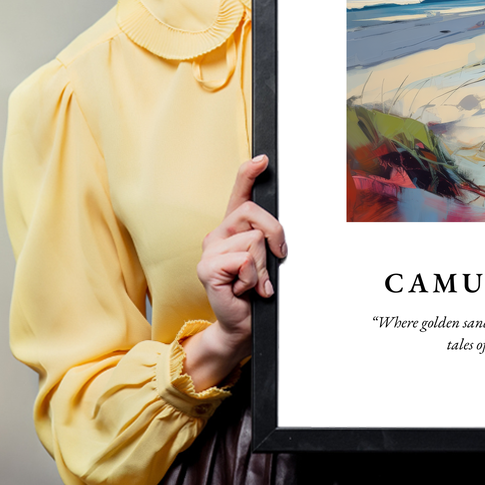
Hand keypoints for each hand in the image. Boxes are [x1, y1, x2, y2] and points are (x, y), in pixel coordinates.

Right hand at [182, 155, 286, 389]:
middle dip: (275, 235)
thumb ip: (268, 240)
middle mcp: (218, 234)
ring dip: (263, 266)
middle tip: (275, 259)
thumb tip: (278, 232)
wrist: (242, 325)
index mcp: (233, 228)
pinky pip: (244, 260)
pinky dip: (253, 278)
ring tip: (254, 282)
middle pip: (254, 213)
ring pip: (254, 240)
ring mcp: (209, 250)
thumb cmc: (256, 291)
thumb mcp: (267, 259)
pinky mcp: (207, 268)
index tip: (263, 159)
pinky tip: (244, 290)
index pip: (239, 193)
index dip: (249, 173)